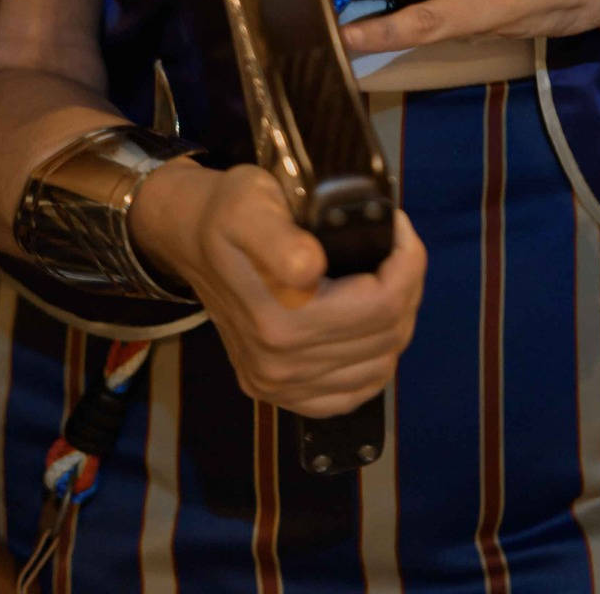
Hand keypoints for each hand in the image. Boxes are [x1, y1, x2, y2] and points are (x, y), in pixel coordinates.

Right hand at [130, 158, 424, 416]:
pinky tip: (370, 328)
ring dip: (397, 320)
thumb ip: (280, 239)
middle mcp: (280, 364)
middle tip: (398, 248)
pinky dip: (375, 361)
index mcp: (279, 319)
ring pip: (380, 365)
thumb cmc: (228, 213)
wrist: (191, 240)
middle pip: (388, 335)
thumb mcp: (250, 203)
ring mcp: (279, 385)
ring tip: (387, 279)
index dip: (408, 262)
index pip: (383, 304)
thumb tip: (312, 268)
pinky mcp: (279, 395)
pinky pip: (353, 394)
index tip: (399, 228)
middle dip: (408, 286)